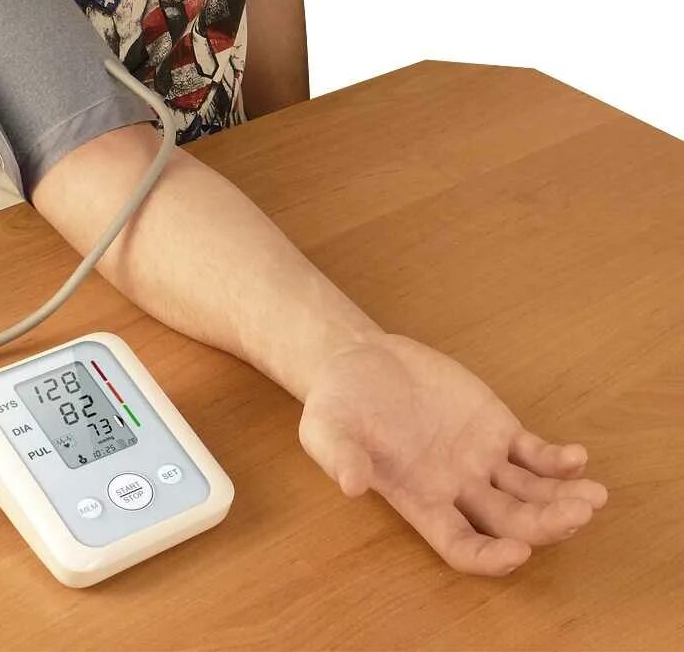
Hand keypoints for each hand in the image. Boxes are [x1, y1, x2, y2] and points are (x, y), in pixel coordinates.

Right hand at [298, 332, 607, 575]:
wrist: (356, 362)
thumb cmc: (336, 403)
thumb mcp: (325, 428)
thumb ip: (337, 455)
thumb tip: (351, 484)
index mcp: (418, 499)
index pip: (461, 546)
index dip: (490, 557)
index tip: (518, 552)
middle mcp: (455, 488)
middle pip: (511, 523)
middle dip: (546, 525)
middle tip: (575, 513)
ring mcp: (480, 459)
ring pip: (533, 493)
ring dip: (564, 499)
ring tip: (593, 495)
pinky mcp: (495, 427)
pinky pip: (536, 454)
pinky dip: (559, 461)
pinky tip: (578, 458)